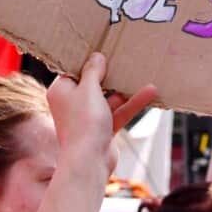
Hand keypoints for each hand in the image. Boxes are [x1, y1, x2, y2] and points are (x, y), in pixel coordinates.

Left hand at [47, 52, 156, 175]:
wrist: (89, 161)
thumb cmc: (83, 123)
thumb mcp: (89, 89)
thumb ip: (93, 71)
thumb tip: (96, 57)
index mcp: (61, 91)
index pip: (73, 71)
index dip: (88, 62)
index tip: (102, 50)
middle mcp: (72, 104)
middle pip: (92, 84)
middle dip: (109, 74)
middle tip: (123, 58)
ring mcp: (88, 117)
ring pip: (108, 99)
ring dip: (125, 90)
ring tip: (142, 74)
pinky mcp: (102, 129)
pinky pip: (118, 112)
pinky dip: (132, 104)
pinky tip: (149, 92)